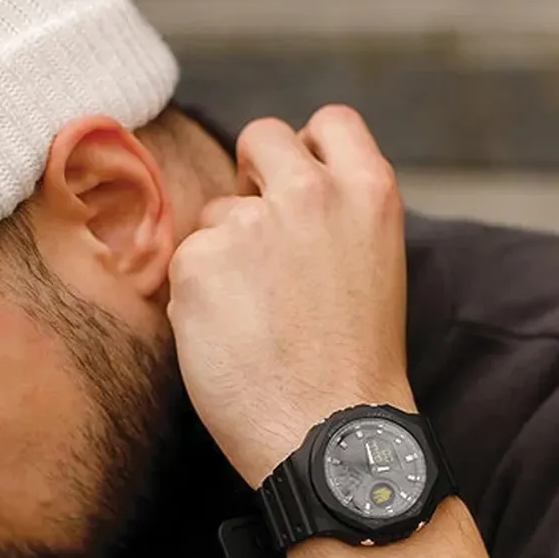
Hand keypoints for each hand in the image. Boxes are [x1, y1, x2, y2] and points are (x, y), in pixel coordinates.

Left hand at [167, 105, 414, 487]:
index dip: (304, 150)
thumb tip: (275, 198)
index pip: (328, 123)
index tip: (293, 185)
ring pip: (215, 214)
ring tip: (255, 319)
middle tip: (258, 240)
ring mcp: (251, 223)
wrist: (331, 434)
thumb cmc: (353, 367)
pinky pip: (184, 263)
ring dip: (223, 253)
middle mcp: (311, 192)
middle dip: (252, 178)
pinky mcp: (199, 262)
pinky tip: (228, 339)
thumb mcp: (374, 268)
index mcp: (368, 191)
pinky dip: (196, 298)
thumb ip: (334, 219)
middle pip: (260, 138)